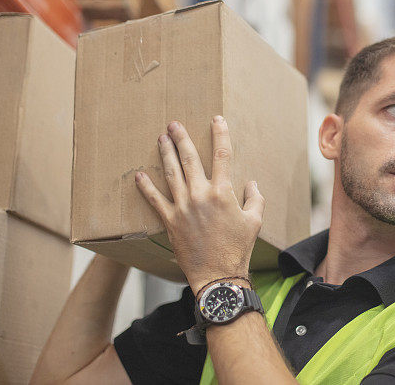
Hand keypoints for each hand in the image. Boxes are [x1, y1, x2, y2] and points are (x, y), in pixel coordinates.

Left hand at [134, 116, 264, 293]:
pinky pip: (155, 199)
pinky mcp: (170, 221)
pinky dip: (146, 187)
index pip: (222, 155)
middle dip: (182, 138)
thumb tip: (252, 184)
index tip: (216, 119)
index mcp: (223, 192)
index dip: (220, 134)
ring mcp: (183, 207)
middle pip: (190, 158)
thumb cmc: (238, 249)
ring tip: (161, 139)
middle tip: (174, 124)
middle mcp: (201, 195)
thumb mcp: (254, 221)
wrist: (218, 274)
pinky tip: (139, 175)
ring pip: (171, 173)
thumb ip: (255, 199)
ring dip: (165, 154)